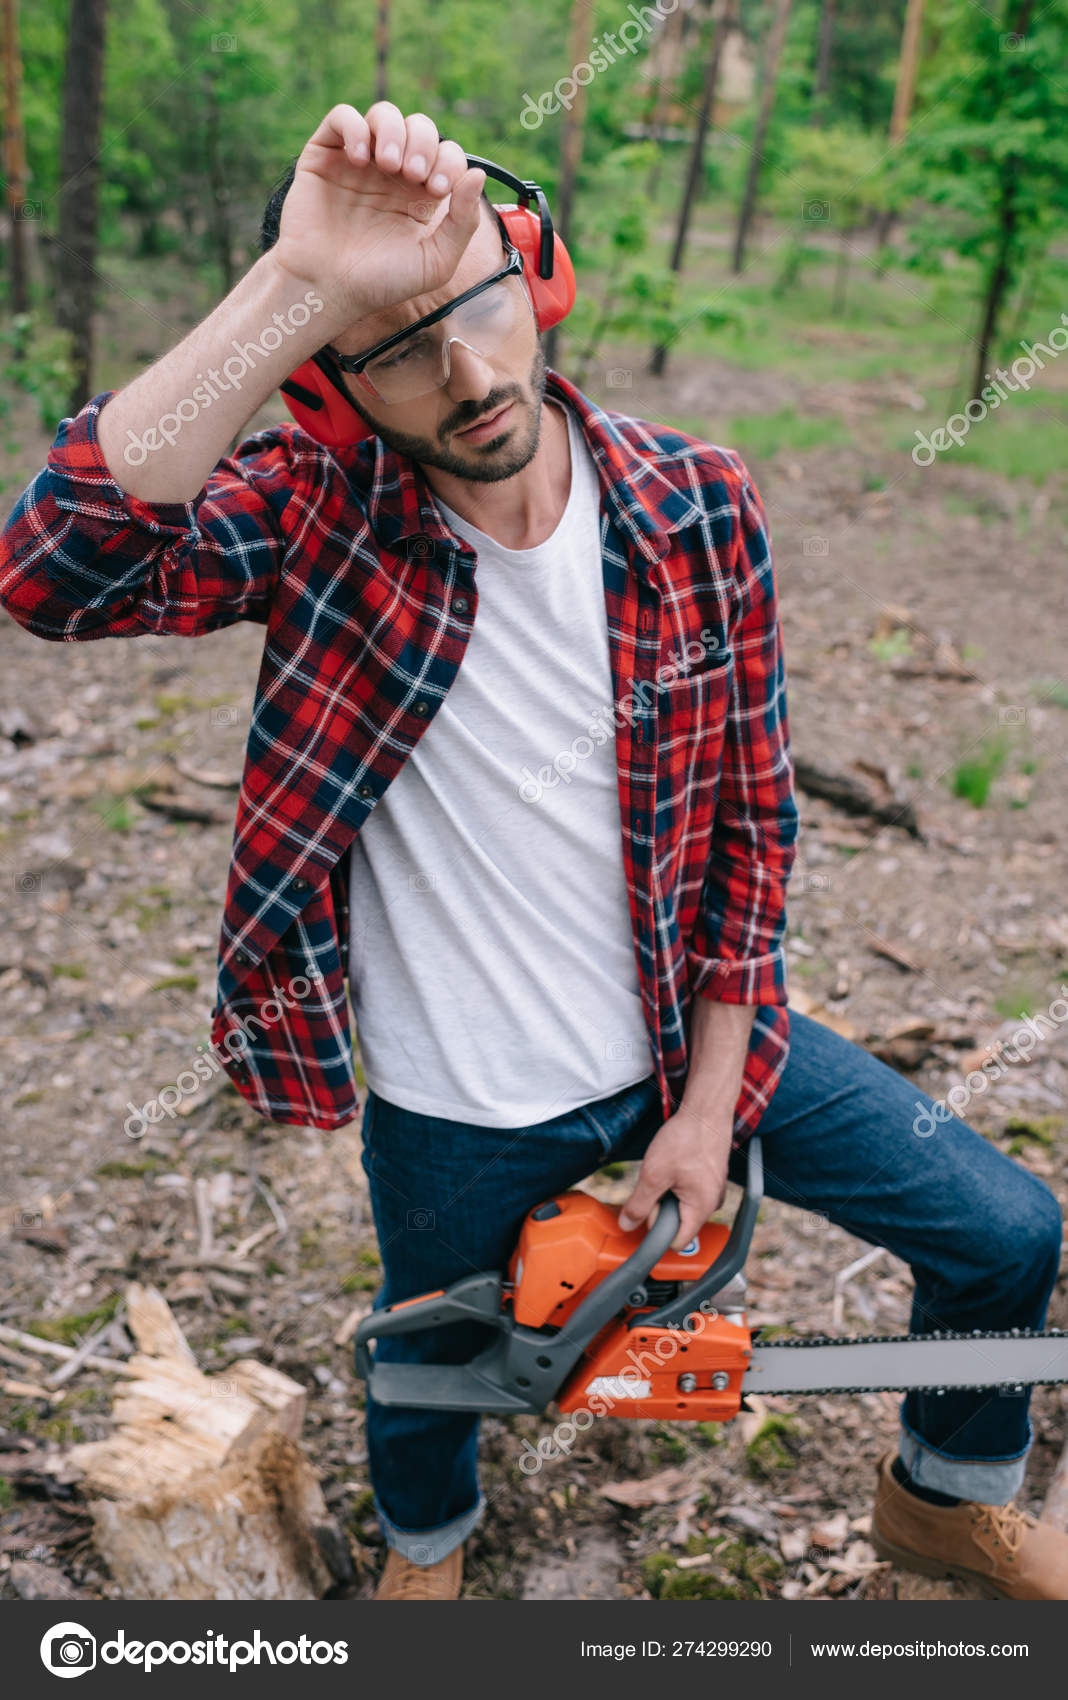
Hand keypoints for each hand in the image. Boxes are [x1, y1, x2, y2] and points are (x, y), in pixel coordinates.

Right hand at [268, 102, 485, 332]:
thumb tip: (478, 174)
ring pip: (384, 115)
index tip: (437, 189)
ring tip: (389, 164)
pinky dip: (355, 127)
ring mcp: (358, 162)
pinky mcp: (324, 156)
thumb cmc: (380, 283)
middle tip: (414, 175)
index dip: (448, 162)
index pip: (446, 154)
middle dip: (424, 143)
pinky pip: (342, 117)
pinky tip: (360, 158)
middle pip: (420, 127)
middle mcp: (391, 174)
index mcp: (420, 194)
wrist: (329, 290)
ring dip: (394, 131)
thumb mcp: (435, 262)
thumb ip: (462, 223)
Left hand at [617, 1105, 733, 1250]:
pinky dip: (677, 1181)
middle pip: (678, 1223)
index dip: (657, 1229)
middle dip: (661, 1207)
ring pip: (682, 1205)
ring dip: (668, 1192)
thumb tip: (626, 1225)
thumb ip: (639, 1204)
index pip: (677, 1242)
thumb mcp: (653, 1174)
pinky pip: (689, 1191)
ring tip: (667, 1168)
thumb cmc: (686, 1139)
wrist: (706, 1110)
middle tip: (656, 1180)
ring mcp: (713, 1190)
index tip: (647, 1208)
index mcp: (702, 1208)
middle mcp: (713, 1203)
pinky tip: (675, 1163)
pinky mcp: (711, 1178)